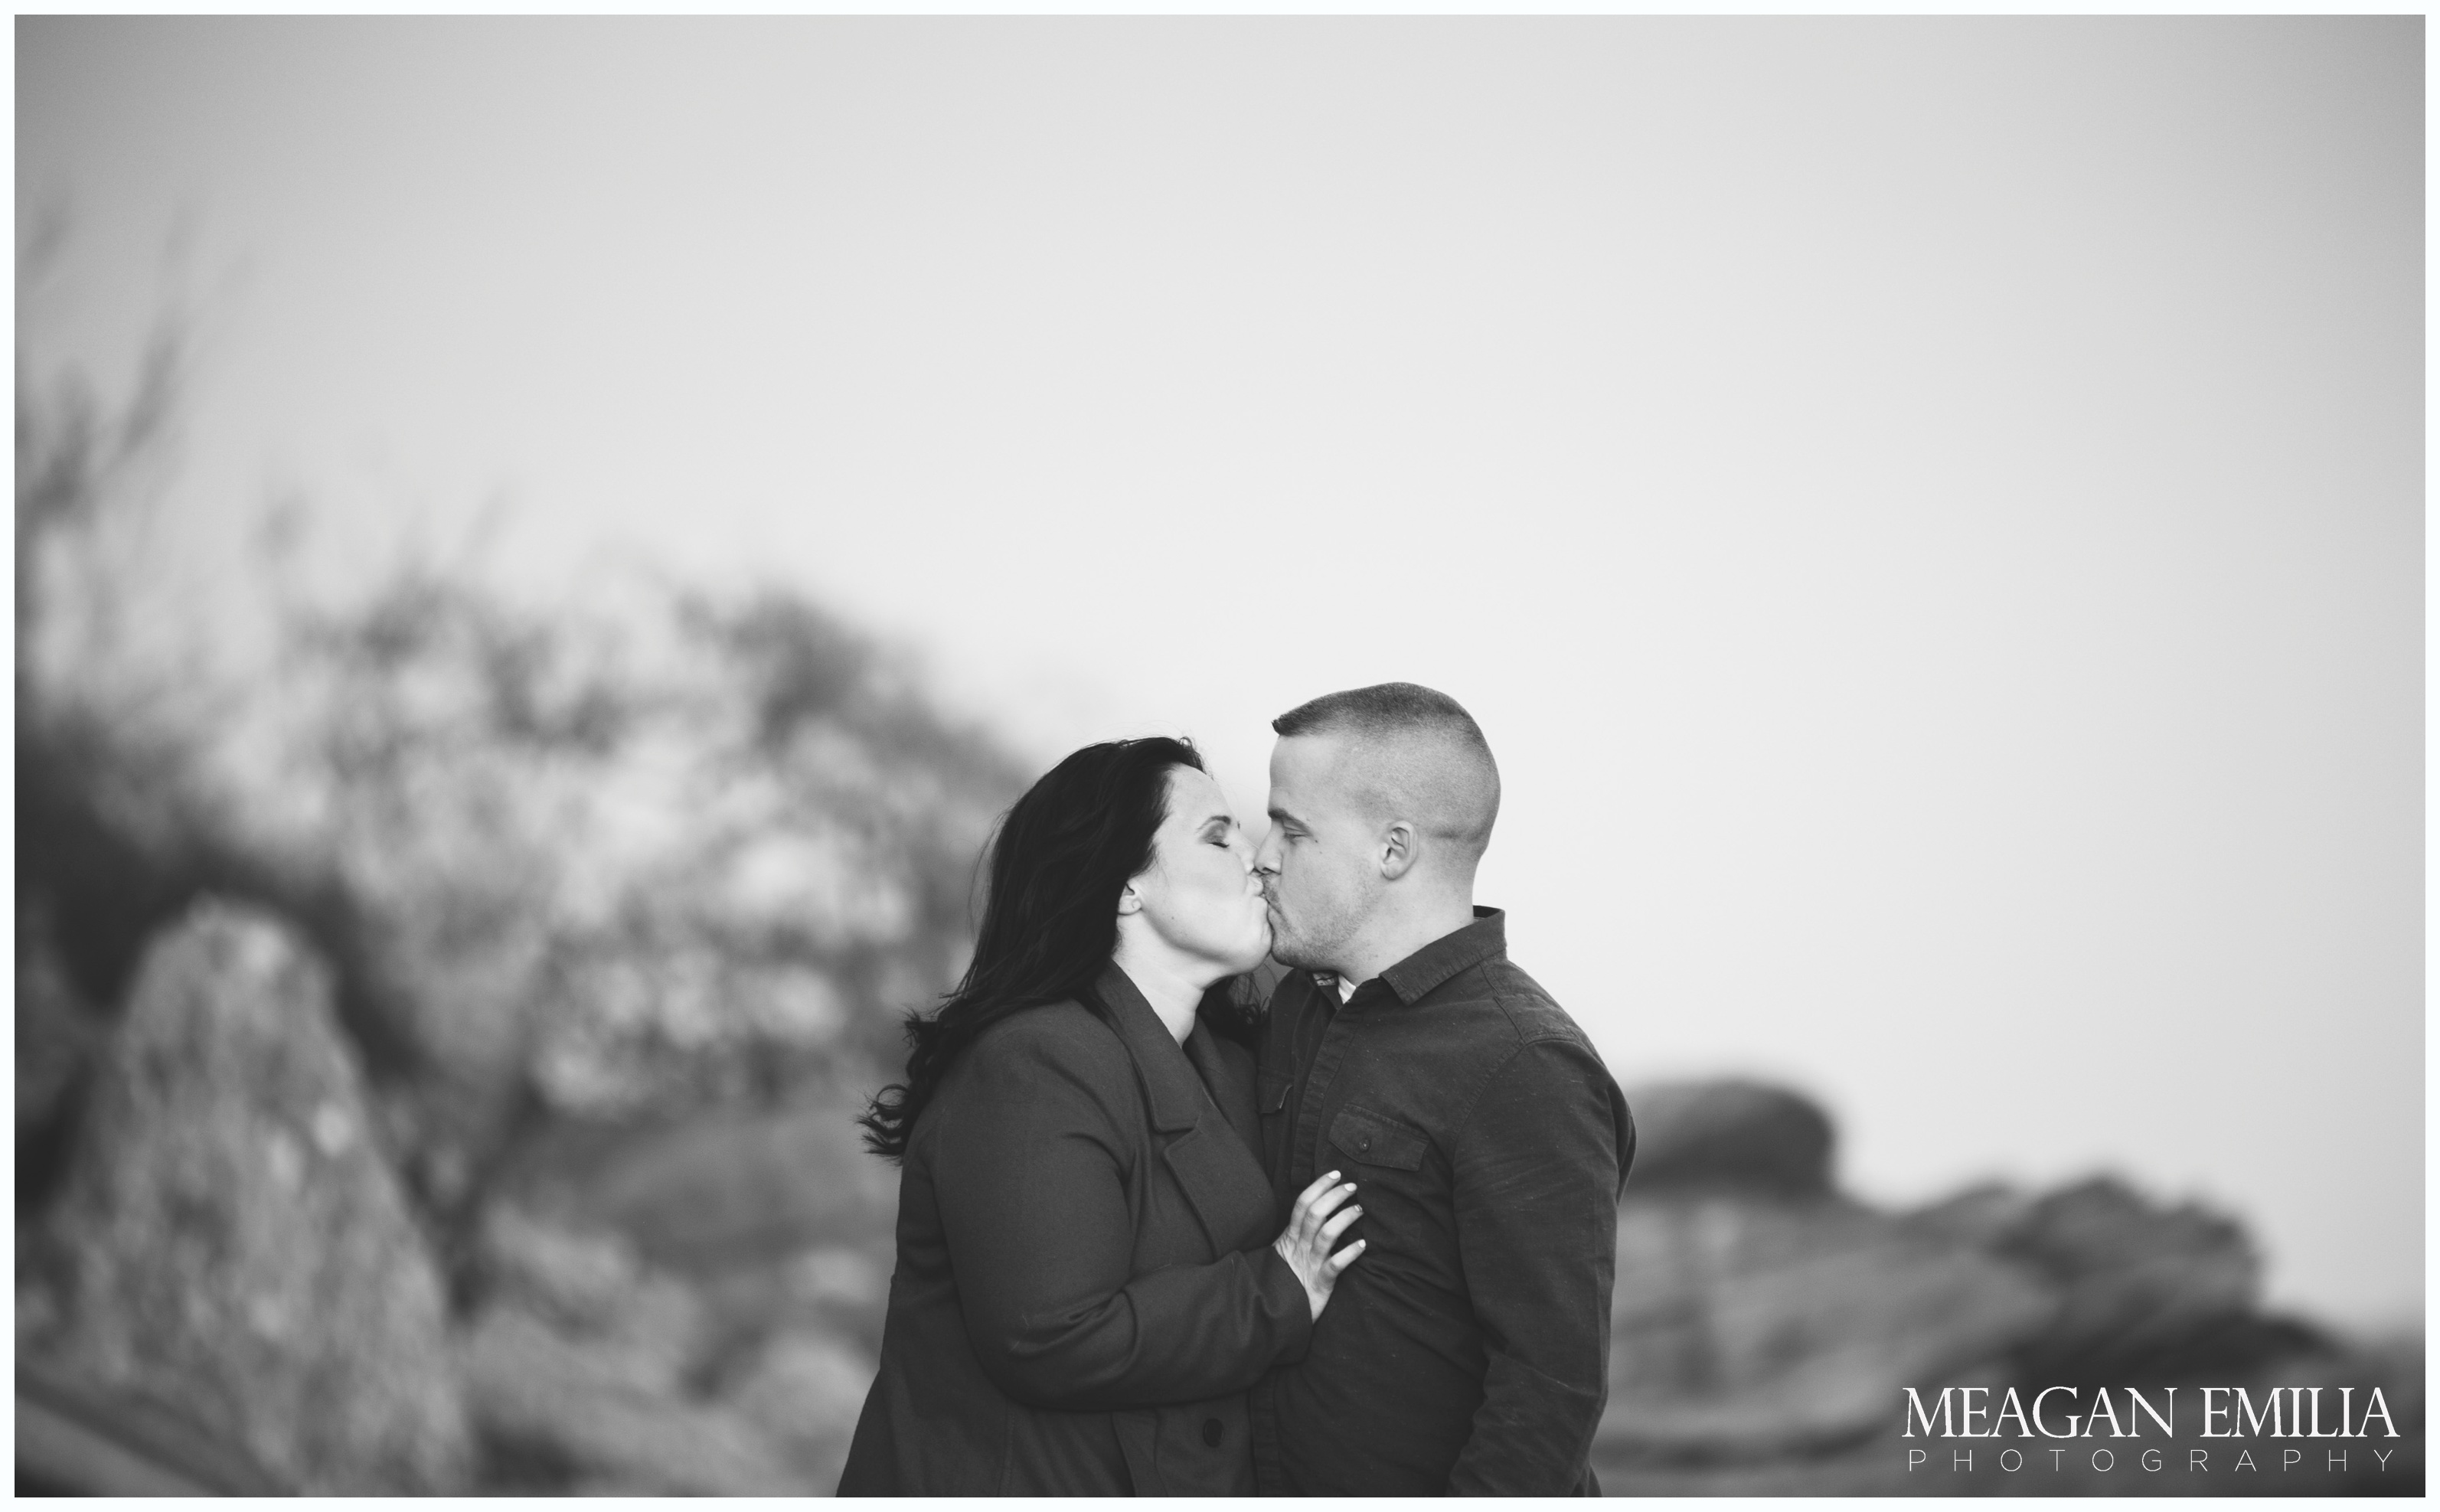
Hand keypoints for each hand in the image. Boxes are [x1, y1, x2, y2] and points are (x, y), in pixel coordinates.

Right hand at [1271, 1169, 1364, 1320]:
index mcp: (1290, 1237)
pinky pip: (1335, 1266)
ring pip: (1326, 1235)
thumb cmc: (1286, 1279)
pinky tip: (1363, 1246)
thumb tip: (1316, 1209)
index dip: (1319, 1186)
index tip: (1336, 1174)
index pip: (1303, 1204)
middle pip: (1315, 1214)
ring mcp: (1310, 1264)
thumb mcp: (1286, 1252)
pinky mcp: (1320, 1283)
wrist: (1276, 1311)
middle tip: (1352, 1187)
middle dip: (1334, 1196)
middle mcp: (1300, 1247)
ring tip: (1359, 1210)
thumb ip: (1298, 1233)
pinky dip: (1349, 1253)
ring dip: (1345, 1219)